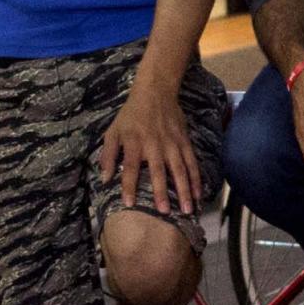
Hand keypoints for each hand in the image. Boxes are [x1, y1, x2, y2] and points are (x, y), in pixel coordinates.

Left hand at [99, 82, 201, 215]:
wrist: (155, 92)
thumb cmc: (131, 115)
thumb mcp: (113, 131)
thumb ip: (108, 155)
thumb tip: (105, 179)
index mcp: (134, 143)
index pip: (130, 168)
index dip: (129, 186)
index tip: (129, 204)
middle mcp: (154, 145)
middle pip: (159, 171)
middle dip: (161, 192)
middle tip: (165, 212)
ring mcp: (172, 144)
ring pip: (180, 170)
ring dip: (184, 190)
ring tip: (188, 209)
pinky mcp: (184, 142)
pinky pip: (192, 163)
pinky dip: (196, 178)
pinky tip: (198, 194)